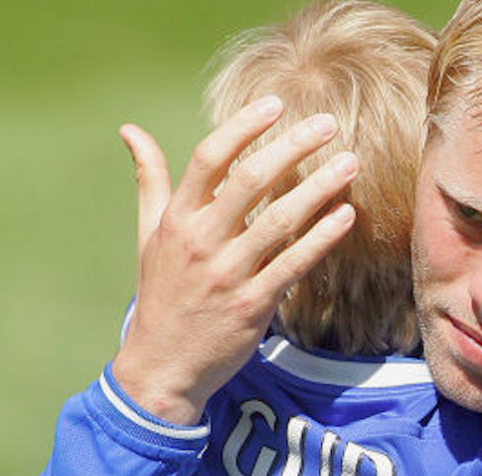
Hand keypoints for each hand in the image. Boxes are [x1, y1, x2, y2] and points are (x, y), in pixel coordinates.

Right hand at [112, 97, 357, 422]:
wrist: (162, 367)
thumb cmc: (161, 295)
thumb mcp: (148, 235)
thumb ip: (149, 181)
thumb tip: (131, 131)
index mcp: (177, 219)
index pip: (209, 158)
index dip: (243, 126)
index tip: (276, 104)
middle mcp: (202, 242)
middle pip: (250, 180)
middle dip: (293, 147)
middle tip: (329, 124)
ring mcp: (228, 274)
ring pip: (279, 220)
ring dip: (319, 189)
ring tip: (350, 164)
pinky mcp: (253, 305)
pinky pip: (294, 264)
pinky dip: (322, 238)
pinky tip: (347, 216)